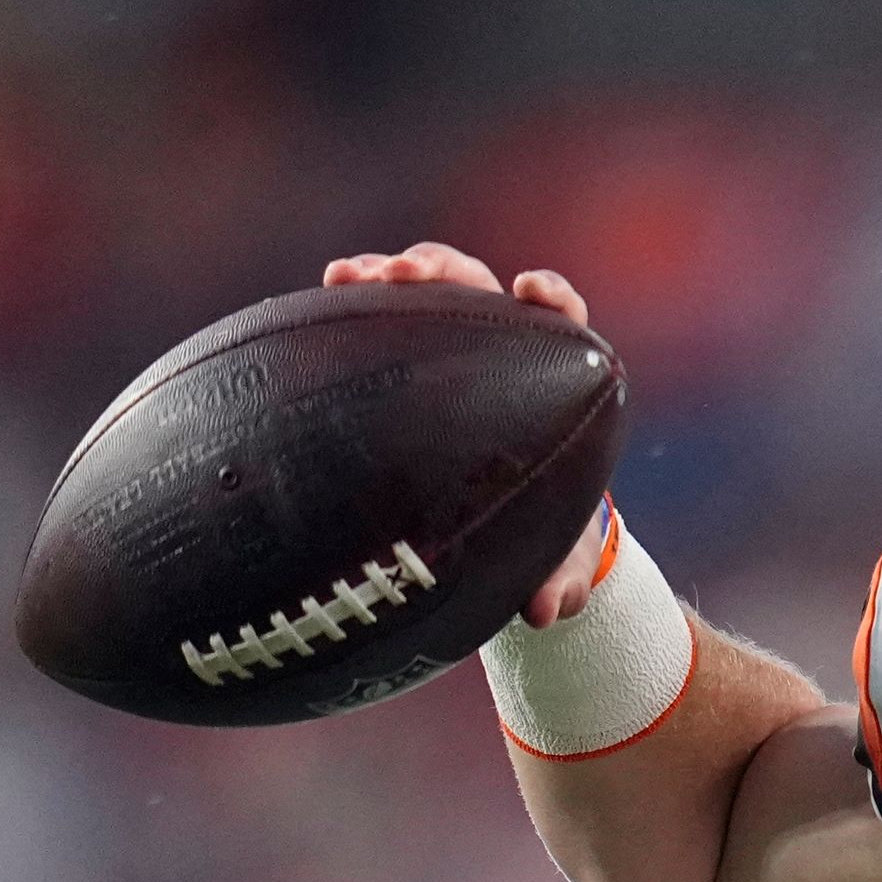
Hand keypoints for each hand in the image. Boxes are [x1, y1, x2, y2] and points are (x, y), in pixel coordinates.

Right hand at [322, 242, 604, 627]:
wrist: (511, 535)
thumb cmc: (544, 534)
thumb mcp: (556, 562)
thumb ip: (560, 582)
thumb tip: (546, 610)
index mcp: (550, 381)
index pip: (561, 319)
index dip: (550, 297)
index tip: (531, 291)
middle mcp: (501, 351)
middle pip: (477, 286)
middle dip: (441, 270)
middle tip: (404, 275)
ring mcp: (451, 349)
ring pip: (423, 293)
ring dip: (387, 275)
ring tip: (345, 277)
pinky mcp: (407, 361)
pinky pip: (380, 325)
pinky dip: (353, 310)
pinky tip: (319, 302)